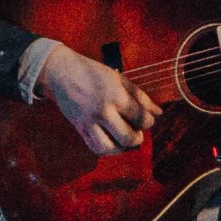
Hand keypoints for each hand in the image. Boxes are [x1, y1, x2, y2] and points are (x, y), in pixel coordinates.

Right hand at [38, 46, 163, 155]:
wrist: (62, 72)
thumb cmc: (93, 72)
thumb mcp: (119, 79)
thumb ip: (140, 96)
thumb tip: (158, 113)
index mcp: (116, 96)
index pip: (142, 119)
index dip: (149, 122)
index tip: (146, 119)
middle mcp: (103, 111)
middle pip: (128, 137)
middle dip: (138, 138)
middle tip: (137, 132)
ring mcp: (89, 121)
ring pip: (110, 148)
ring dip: (122, 147)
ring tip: (124, 139)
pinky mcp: (79, 128)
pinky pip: (95, 147)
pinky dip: (106, 149)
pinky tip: (111, 141)